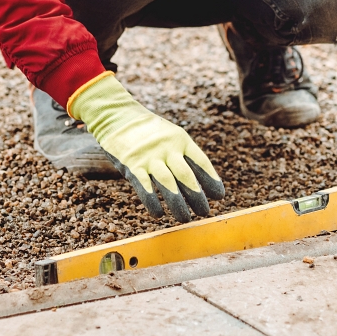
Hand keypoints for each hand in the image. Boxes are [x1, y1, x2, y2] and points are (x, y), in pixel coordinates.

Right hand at [69, 73, 224, 221]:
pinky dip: (152, 202)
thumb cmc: (149, 131)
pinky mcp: (132, 165)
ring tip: (185, 219)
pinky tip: (159, 214)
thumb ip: (183, 154)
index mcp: (180, 139)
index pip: (200, 162)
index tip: (219, 196)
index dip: (211, 180)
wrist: (117, 116)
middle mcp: (167, 148)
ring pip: (168, 184)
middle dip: (197, 196)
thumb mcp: (170, 135)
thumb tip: (200, 182)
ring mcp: (149, 157)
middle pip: (186, 176)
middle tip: (205, 212)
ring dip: (178, 204)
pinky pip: (144, 187)